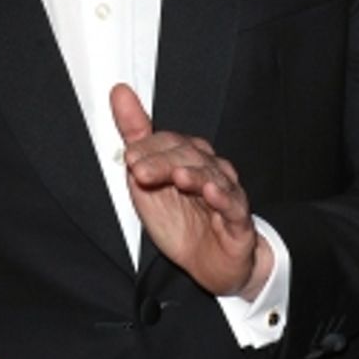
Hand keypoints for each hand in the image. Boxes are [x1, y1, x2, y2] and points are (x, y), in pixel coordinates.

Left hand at [111, 83, 272, 299]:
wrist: (211, 264)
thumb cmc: (183, 222)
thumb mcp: (147, 182)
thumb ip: (136, 138)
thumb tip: (120, 94)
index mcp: (187, 159)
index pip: (169, 143)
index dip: (148, 148)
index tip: (129, 156)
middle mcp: (209, 170)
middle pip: (189, 157)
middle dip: (162, 162)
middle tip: (139, 169)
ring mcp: (226, 192)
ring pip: (212, 176)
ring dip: (194, 175)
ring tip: (178, 176)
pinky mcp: (238, 219)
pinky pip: (233, 205)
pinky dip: (223, 197)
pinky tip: (212, 192)